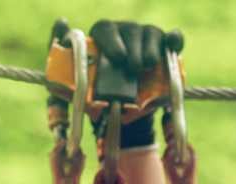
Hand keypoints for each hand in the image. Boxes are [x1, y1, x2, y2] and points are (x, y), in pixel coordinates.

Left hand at [48, 19, 184, 147]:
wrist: (118, 111)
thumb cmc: (91, 91)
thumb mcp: (68, 77)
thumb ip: (60, 52)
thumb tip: (61, 21)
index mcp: (102, 35)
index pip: (105, 29)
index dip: (112, 42)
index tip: (117, 59)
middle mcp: (124, 32)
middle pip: (130, 30)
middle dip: (132, 50)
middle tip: (132, 69)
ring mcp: (145, 38)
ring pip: (151, 34)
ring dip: (149, 51)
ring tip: (144, 69)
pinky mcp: (164, 48)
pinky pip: (172, 38)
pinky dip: (174, 40)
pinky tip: (173, 46)